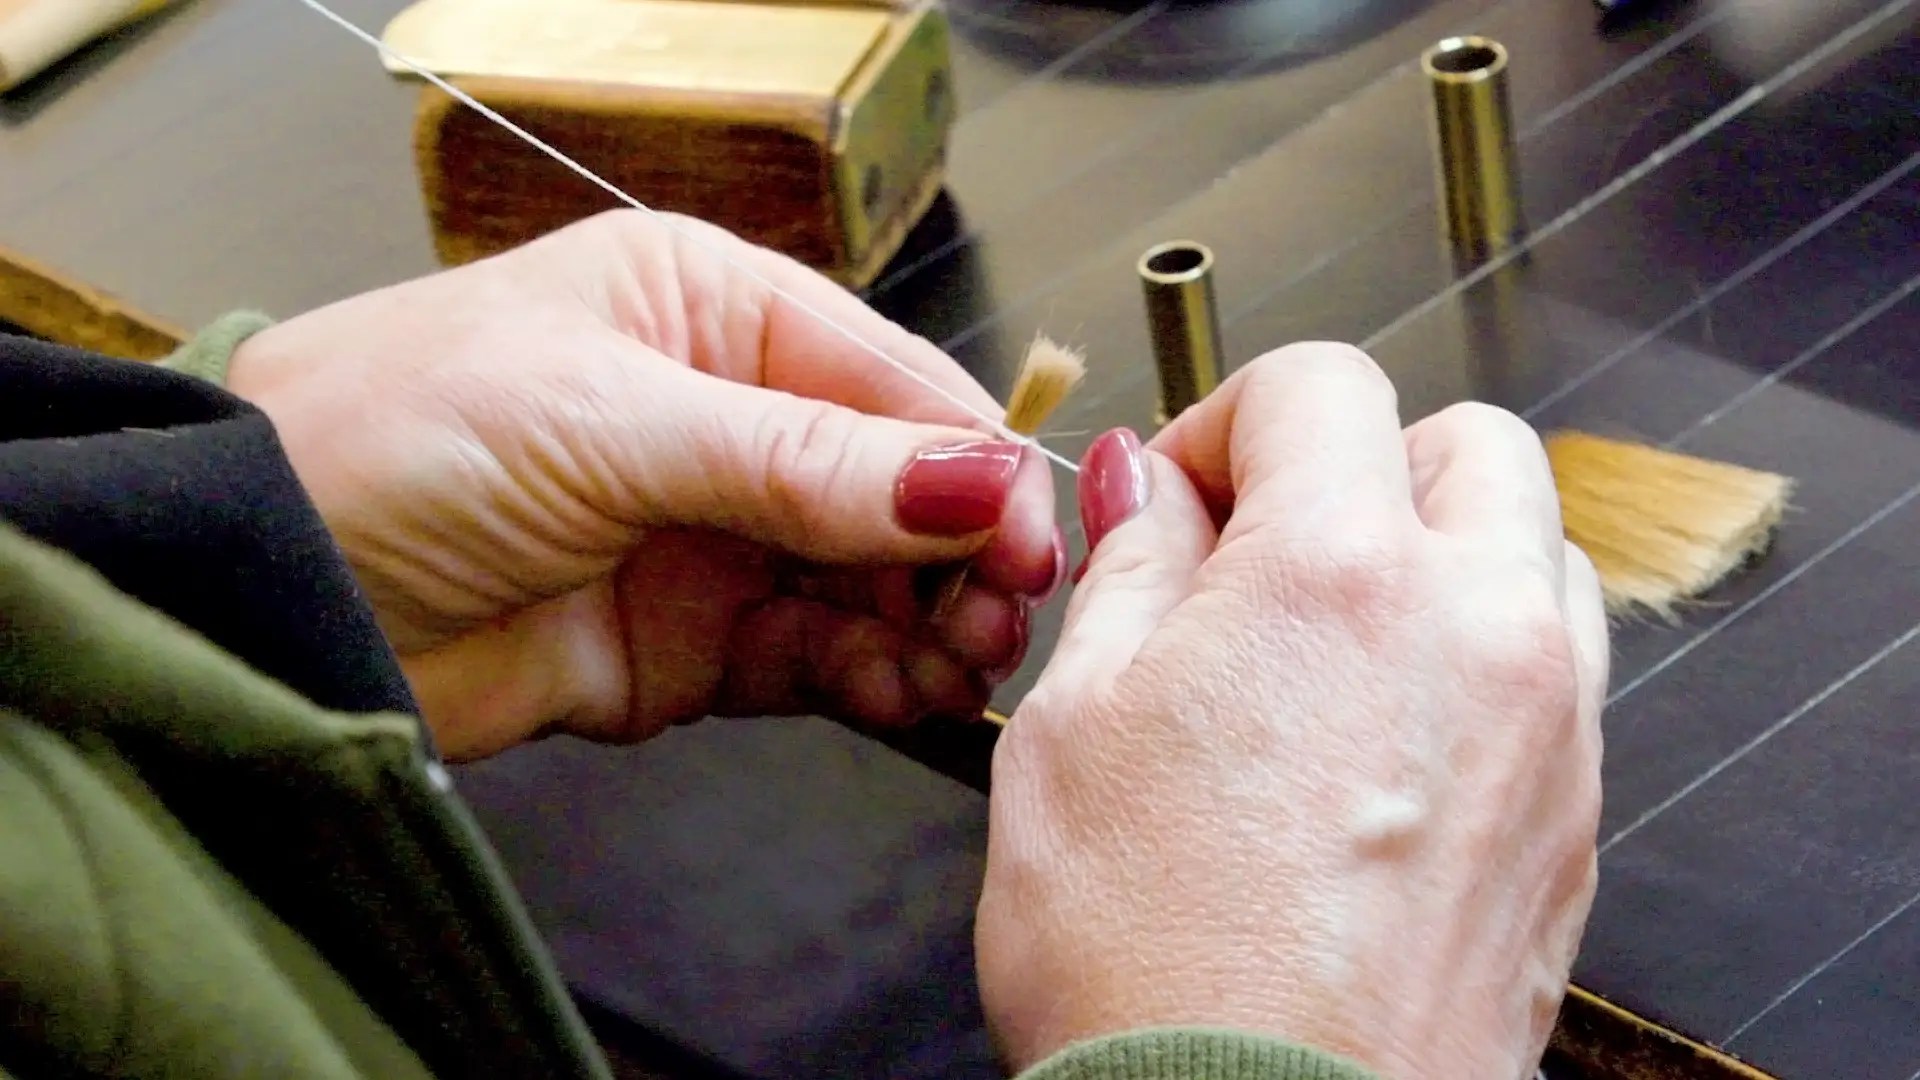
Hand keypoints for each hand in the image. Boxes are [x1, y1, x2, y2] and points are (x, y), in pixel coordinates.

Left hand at [226, 209, 1060, 759]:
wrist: (265, 582)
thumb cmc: (391, 435)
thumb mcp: (616, 421)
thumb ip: (805, 464)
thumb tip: (976, 478)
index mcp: (710, 310)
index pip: (888, 383)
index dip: (970, 463)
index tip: (1027, 542)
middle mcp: (723, 416)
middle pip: (897, 490)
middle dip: (958, 556)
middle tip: (994, 621)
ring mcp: (710, 535)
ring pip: (868, 583)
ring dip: (922, 626)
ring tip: (950, 666)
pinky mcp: (689, 644)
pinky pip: (814, 659)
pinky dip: (865, 680)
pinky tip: (893, 693)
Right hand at [976, 345, 1605, 1078]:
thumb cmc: (1152, 967)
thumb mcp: (1072, 731)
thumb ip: (1127, 571)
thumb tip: (1144, 489)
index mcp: (1337, 575)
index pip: (1318, 384)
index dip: (1226, 420)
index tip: (1183, 496)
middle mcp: (1473, 625)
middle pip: (1461, 441)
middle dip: (1355, 461)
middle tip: (1260, 547)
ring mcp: (1548, 723)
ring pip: (1530, 545)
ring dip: (1436, 547)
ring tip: (1332, 638)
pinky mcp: (1573, 813)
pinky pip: (1552, 665)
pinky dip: (1479, 647)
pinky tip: (1385, 730)